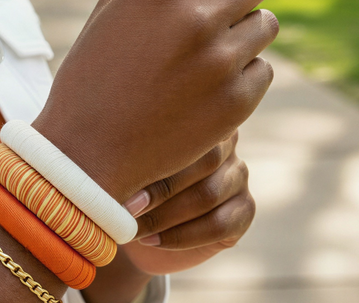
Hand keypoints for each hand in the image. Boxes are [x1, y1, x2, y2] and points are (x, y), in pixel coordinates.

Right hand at [34, 0, 277, 201]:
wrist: (86, 149)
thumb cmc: (94, 69)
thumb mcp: (115, 8)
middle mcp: (195, 16)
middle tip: (216, 10)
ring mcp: (219, 61)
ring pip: (265, 24)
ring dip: (243, 30)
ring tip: (210, 48)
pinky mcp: (236, 102)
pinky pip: (262, 68)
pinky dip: (241, 72)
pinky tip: (209, 83)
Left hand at [122, 131, 254, 274]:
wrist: (146, 228)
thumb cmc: (133, 184)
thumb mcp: (130, 164)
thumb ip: (134, 153)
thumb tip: (113, 157)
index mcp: (197, 119)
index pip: (186, 129)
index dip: (156, 153)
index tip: (122, 174)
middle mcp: (225, 143)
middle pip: (203, 161)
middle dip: (161, 187)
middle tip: (127, 206)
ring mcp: (238, 175)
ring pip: (208, 194)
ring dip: (167, 215)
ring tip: (134, 227)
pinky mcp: (244, 210)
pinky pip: (218, 225)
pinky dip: (181, 236)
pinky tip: (153, 240)